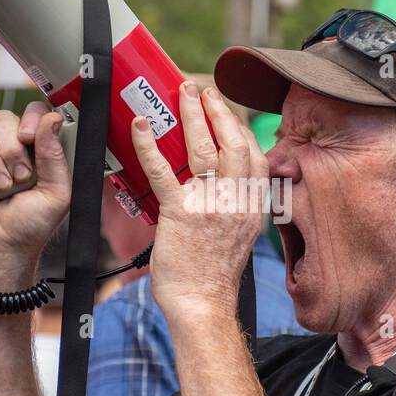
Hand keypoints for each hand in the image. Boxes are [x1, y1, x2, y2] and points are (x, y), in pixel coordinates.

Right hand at [0, 103, 70, 287]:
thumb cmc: (30, 226)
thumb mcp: (57, 195)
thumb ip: (56, 157)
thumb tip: (51, 119)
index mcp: (36, 149)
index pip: (33, 113)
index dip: (30, 119)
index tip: (29, 138)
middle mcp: (7, 146)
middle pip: (2, 118)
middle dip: (10, 149)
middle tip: (18, 179)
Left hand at [131, 82, 264, 320]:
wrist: (203, 304)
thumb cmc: (214, 276)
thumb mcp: (239, 236)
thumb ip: (234, 207)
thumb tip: (218, 186)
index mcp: (252, 206)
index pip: (254, 156)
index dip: (239, 128)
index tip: (225, 112)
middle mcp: (236, 201)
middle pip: (233, 142)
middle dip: (216, 110)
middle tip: (200, 91)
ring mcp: (210, 206)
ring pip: (204, 148)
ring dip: (192, 115)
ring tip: (182, 94)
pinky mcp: (180, 214)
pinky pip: (164, 171)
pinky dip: (150, 145)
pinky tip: (141, 126)